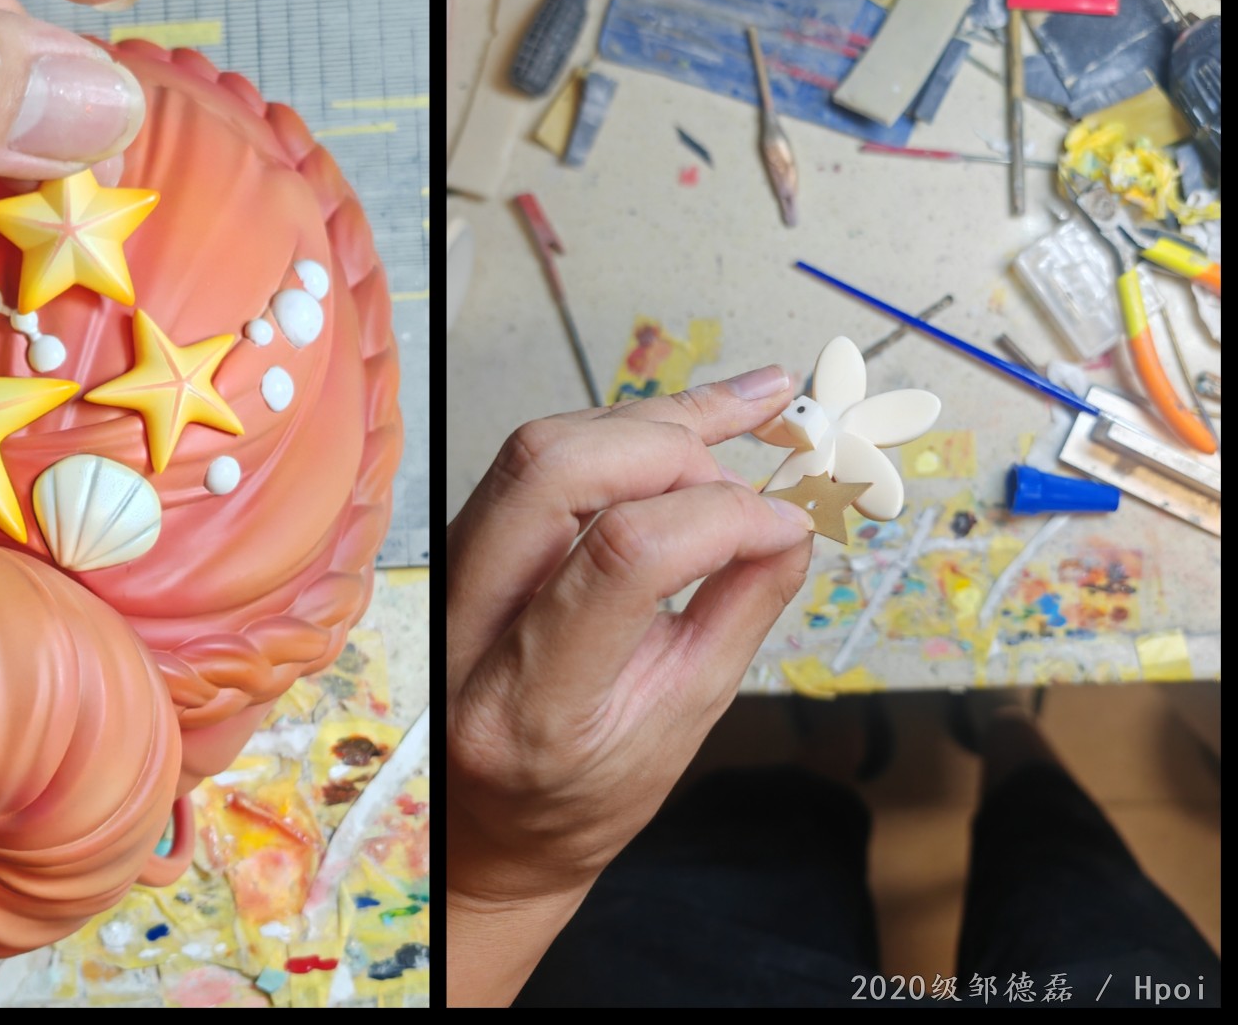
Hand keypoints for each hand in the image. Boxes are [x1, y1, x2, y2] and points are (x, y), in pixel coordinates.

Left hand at [447, 366, 814, 1004]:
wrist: (489, 822)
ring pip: (538, 446)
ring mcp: (449, 578)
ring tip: (739, 416)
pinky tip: (686, 422)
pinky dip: (617, 432)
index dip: (722, 517)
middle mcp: (469, 627)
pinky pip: (534, 459)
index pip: (623, 556)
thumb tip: (790, 522)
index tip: (785, 522)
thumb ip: (739, 612)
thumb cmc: (584, 795)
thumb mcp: (684, 723)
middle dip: (673, 445)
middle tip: (748, 468)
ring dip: (647, 422)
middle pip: (556, 470)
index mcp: (530, 705)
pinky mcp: (458, 545)